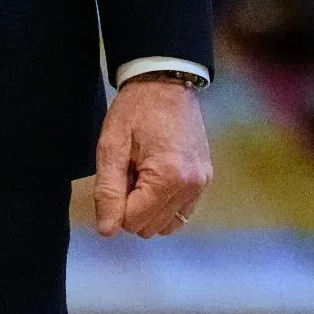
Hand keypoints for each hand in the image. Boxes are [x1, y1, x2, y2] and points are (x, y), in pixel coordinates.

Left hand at [93, 79, 211, 237]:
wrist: (164, 82)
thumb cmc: (135, 110)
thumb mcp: (112, 145)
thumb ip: (108, 190)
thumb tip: (107, 231)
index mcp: (168, 177)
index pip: (133, 221)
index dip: (116, 203)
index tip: (118, 173)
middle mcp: (191, 186)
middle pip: (150, 227)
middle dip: (132, 206)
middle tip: (129, 170)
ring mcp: (202, 184)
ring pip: (166, 225)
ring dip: (149, 208)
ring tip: (142, 172)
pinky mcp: (206, 180)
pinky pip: (181, 213)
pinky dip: (164, 204)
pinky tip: (156, 177)